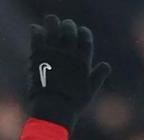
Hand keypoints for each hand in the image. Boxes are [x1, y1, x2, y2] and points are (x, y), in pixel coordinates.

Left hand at [27, 14, 111, 131]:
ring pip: (54, 26)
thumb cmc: (72, 104)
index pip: (85, 36)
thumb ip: (98, 76)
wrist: (53, 111)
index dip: (82, 32)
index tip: (78, 34)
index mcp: (83, 61)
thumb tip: (107, 65)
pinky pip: (37, 35)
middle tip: (62, 28)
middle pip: (69, 28)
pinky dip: (37, 31)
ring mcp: (53, 53)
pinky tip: (36, 32)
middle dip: (67, 26)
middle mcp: (69, 54)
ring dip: (52, 23)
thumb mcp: (90, 92)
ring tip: (50, 25)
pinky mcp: (38, 55)